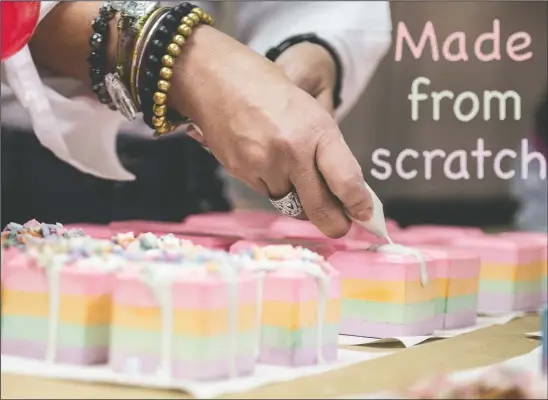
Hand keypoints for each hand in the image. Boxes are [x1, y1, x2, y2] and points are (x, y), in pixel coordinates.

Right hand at [172, 26, 371, 237]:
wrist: (218, 80)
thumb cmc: (270, 93)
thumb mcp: (311, 114)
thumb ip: (328, 153)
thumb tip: (344, 193)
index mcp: (317, 130)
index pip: (346, 181)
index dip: (358, 205)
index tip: (364, 215)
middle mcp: (293, 152)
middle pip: (320, 209)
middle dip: (335, 224)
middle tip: (340, 227)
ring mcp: (264, 165)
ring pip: (291, 203)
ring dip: (297, 197)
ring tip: (288, 165)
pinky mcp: (242, 173)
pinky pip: (267, 193)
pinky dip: (272, 184)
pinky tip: (265, 159)